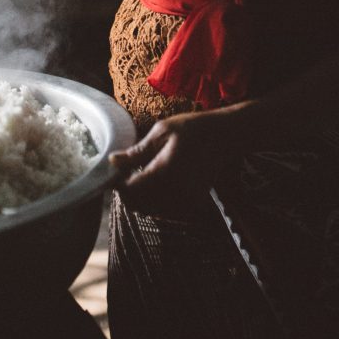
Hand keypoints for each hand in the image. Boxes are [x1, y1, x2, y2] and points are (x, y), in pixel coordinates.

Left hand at [109, 110, 234, 217]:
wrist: (225, 136)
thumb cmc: (192, 128)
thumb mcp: (162, 132)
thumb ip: (137, 151)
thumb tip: (113, 162)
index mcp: (165, 172)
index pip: (131, 191)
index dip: (118, 184)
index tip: (115, 173)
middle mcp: (176, 192)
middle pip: (139, 205)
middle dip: (128, 192)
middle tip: (126, 174)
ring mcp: (186, 201)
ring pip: (151, 210)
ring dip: (141, 197)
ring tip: (141, 175)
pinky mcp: (193, 203)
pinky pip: (166, 209)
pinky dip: (156, 200)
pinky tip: (158, 182)